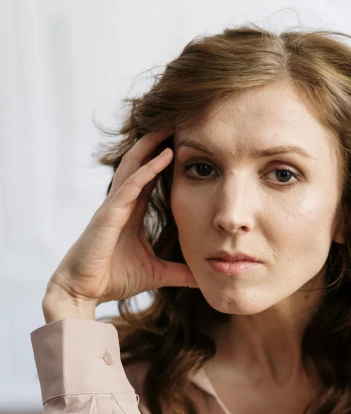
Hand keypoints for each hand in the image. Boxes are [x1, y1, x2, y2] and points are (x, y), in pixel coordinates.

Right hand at [45, 129, 196, 307]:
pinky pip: (131, 185)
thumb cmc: (112, 279)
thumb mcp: (156, 274)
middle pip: (141, 163)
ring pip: (134, 166)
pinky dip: (147, 169)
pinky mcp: (109, 214)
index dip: (164, 159)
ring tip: (171, 125)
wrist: (83, 291)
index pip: (150, 178)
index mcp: (131, 212)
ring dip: (152, 145)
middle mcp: (122, 203)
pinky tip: (164, 154)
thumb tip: (204, 277)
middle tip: (179, 122)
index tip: (186, 143)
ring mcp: (114, 206)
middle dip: (157, 142)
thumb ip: (179, 272)